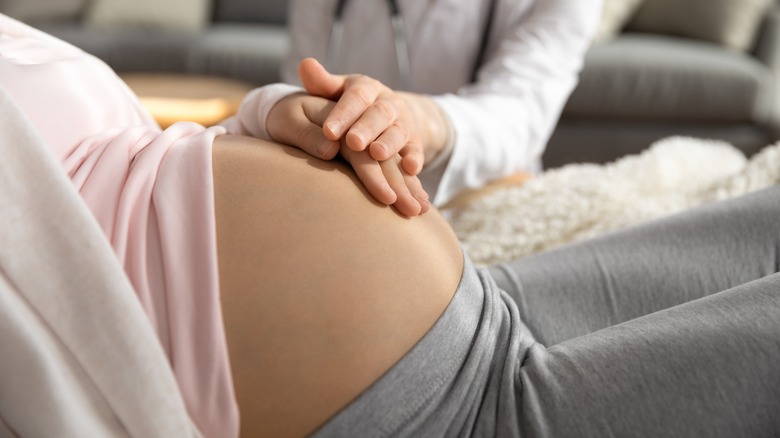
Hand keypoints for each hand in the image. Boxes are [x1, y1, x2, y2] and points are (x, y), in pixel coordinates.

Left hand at [266, 93, 429, 216]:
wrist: (387, 115)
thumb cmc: (350, 106)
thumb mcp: (336, 91)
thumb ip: (321, 83)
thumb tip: (305, 64)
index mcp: (366, 88)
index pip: (356, 97)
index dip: (343, 113)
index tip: (328, 131)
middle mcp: (387, 102)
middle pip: (380, 113)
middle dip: (367, 128)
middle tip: (353, 143)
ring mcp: (403, 122)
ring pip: (398, 131)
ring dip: (389, 143)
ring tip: (376, 154)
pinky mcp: (414, 141)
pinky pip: (417, 149)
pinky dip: (415, 158)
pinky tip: (410, 169)